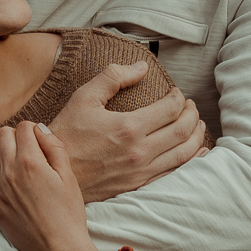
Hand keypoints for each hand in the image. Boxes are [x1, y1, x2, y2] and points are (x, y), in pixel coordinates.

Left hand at [0, 122, 113, 250]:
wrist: (58, 248)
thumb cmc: (68, 213)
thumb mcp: (69, 177)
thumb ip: (54, 148)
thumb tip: (40, 129)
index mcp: (31, 162)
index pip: (24, 129)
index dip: (32, 129)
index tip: (37, 137)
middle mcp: (10, 172)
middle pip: (3, 136)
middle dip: (13, 134)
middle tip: (23, 142)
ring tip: (1, 142)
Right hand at [49, 62, 207, 201]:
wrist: (52, 172)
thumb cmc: (65, 134)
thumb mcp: (84, 98)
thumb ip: (113, 77)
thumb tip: (142, 66)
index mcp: (128, 127)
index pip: (170, 109)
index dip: (179, 98)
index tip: (176, 93)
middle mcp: (140, 151)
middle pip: (182, 130)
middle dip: (192, 115)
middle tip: (190, 106)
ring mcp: (141, 171)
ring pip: (184, 153)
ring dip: (196, 136)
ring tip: (197, 125)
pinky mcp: (138, 185)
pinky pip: (174, 173)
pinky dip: (191, 160)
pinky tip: (196, 152)